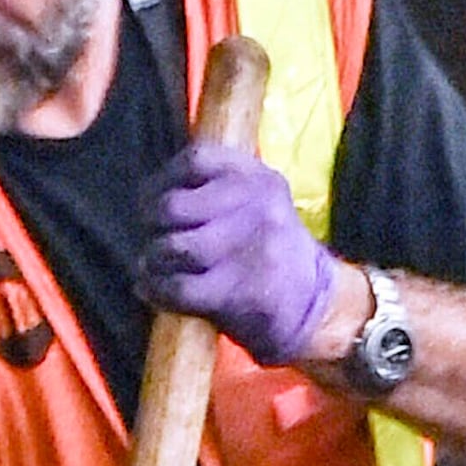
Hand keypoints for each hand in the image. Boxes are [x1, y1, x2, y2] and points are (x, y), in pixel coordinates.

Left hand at [142, 140, 345, 366]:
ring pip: (172, 247)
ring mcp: (249, 250)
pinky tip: (155, 288)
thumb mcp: (257, 202)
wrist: (315, 305)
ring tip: (154, 266)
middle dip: (151, 223)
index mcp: (259, 177)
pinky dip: (156, 289)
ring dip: (153, 259)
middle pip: (174, 206)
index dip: (162, 180)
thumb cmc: (269, 251)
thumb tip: (151, 196)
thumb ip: (215, 188)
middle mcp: (257, 207)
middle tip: (152, 237)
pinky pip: (178, 288)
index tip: (152, 198)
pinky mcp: (238, 292)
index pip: (195, 160)